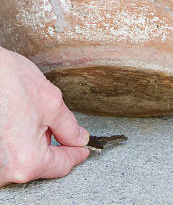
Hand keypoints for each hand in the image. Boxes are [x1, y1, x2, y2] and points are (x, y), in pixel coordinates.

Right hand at [0, 48, 88, 185]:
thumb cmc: (7, 82)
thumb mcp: (50, 101)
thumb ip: (69, 126)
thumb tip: (78, 138)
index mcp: (26, 160)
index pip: (61, 164)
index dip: (76, 153)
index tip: (83, 150)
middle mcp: (5, 171)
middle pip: (40, 163)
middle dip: (50, 142)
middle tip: (49, 118)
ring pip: (23, 158)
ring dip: (30, 141)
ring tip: (24, 113)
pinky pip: (8, 154)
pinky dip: (15, 141)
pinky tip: (14, 120)